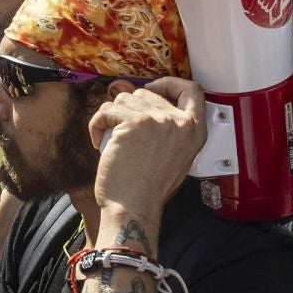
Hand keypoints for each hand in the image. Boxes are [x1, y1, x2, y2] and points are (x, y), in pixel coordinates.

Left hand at [88, 78, 207, 216]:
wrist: (133, 208)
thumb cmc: (149, 190)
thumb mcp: (175, 156)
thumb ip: (168, 129)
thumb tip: (142, 103)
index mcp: (195, 130)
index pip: (193, 90)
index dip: (171, 84)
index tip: (154, 87)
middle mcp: (180, 122)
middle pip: (148, 94)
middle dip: (130, 110)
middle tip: (123, 134)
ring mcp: (157, 119)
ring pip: (124, 99)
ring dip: (112, 118)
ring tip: (112, 141)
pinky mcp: (133, 122)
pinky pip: (106, 110)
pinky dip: (97, 125)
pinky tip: (99, 142)